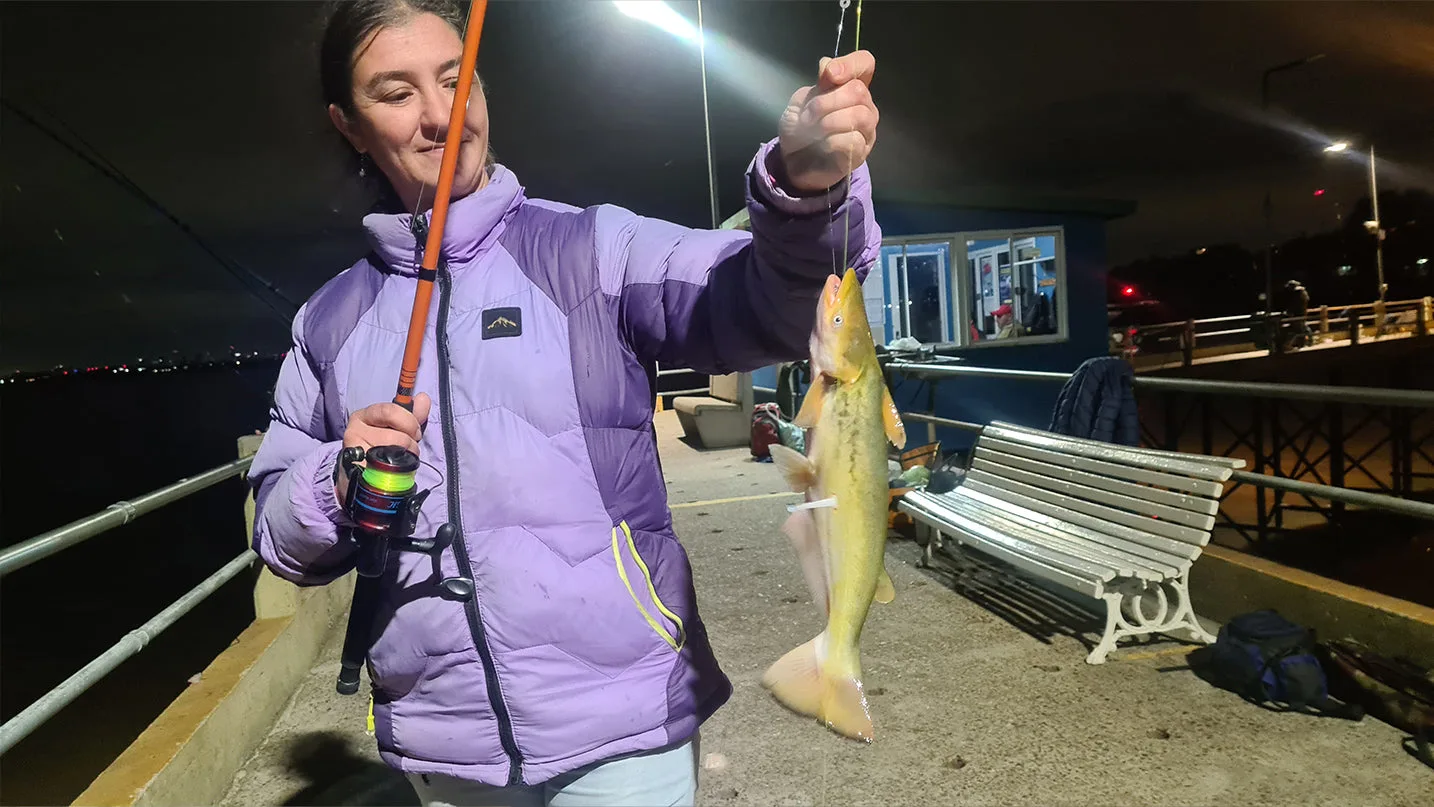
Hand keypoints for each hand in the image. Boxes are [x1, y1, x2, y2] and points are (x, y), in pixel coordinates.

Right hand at [334, 393, 431, 503]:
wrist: (366, 471)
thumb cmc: (384, 445)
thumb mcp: (400, 427)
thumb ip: (414, 413)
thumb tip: (424, 398)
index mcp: (366, 414)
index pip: (389, 411)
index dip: (409, 422)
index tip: (416, 432)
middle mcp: (355, 429)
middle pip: (392, 436)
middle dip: (409, 443)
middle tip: (410, 448)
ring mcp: (353, 449)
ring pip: (390, 452)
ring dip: (404, 457)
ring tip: (400, 459)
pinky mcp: (355, 467)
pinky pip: (383, 468)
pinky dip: (394, 470)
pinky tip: (392, 469)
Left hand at [776, 50, 877, 193]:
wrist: (793, 164)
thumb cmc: (800, 130)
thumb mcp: (801, 102)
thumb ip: (818, 85)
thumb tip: (828, 65)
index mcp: (849, 87)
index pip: (864, 63)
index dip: (850, 64)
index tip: (830, 75)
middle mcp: (864, 106)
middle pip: (858, 90)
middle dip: (826, 101)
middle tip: (807, 116)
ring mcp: (866, 130)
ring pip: (859, 114)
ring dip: (829, 121)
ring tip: (812, 130)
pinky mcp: (861, 152)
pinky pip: (852, 139)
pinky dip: (831, 141)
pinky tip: (821, 145)